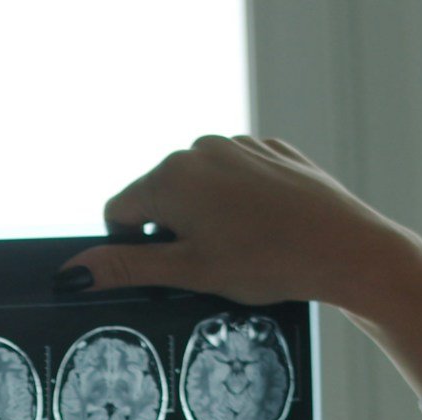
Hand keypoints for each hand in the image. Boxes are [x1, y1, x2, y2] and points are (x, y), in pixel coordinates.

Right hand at [64, 136, 421, 393]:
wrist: (347, 248)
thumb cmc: (270, 262)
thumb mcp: (190, 273)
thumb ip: (127, 267)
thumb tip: (74, 272)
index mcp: (171, 177)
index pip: (118, 213)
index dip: (134, 248)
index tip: (170, 269)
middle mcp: (199, 150)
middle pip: (159, 196)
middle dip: (173, 230)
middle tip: (211, 263)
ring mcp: (238, 145)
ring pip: (198, 187)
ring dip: (207, 216)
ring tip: (244, 247)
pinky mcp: (271, 150)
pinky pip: (236, 178)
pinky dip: (241, 203)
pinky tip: (267, 228)